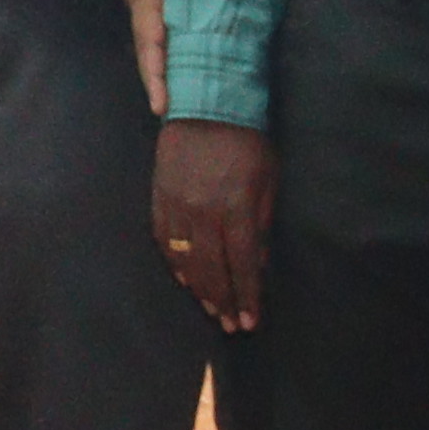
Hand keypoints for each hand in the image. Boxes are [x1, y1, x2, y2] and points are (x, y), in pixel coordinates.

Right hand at [152, 116, 273, 334]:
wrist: (206, 104)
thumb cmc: (247, 141)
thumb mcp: (268, 180)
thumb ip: (262, 224)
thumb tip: (257, 264)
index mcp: (237, 208)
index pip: (242, 266)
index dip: (246, 297)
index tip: (249, 322)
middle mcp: (204, 213)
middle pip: (211, 270)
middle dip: (222, 302)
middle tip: (229, 325)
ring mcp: (177, 206)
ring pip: (185, 260)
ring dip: (199, 290)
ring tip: (210, 308)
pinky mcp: (160, 197)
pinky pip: (164, 240)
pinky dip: (174, 264)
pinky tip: (185, 279)